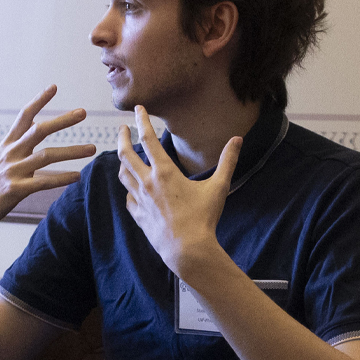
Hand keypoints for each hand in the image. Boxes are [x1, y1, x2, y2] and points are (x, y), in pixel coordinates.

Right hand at [0, 86, 95, 241]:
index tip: (54, 87)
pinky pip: (44, 182)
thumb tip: (38, 130)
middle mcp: (10, 153)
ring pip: (47, 156)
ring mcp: (13, 171)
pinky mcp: (16, 190)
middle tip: (83, 112)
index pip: (24, 116)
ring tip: (92, 148)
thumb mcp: (2, 159)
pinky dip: (62, 178)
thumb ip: (20, 146)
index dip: (39, 100)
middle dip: (62, 121)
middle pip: (39, 130)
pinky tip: (77, 176)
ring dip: (72, 151)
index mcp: (7, 144)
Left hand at [115, 106, 239, 275]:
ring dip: (122, 162)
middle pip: (125, 154)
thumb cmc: (204, 218)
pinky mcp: (138, 216)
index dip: (141, 121)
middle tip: (122, 128)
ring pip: (123, 175)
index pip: (148, 139)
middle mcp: (147, 183)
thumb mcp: (218, 187)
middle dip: (122, 137)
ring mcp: (140, 200)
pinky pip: (128, 198)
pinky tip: (132, 189)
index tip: (137, 109)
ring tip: (124, 155)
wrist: (188, 249)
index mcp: (164, 172)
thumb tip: (237, 139)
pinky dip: (128, 189)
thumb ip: (227, 161)